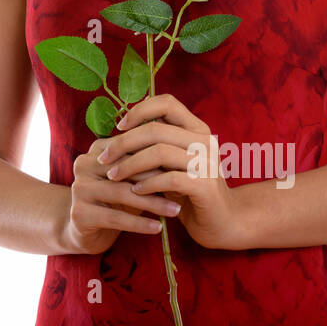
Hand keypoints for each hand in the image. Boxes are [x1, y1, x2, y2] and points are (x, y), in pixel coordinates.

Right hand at [62, 136, 182, 255]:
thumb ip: (147, 166)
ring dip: (152, 203)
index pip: (131, 149)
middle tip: (185, 188)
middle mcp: (84, 164)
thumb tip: (182, 154)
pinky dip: (139, 223)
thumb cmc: (116, 201)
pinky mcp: (79, 213)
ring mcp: (79, 188)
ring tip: (175, 211)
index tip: (184, 168)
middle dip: (158, 180)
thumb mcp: (131, 180)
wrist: (85, 231)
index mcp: (98, 150)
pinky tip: (157, 228)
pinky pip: (115, 217)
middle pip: (127, 170)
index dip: (159, 159)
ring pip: (122, 194)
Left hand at [97, 93, 248, 250]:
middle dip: (123, 143)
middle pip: (156, 129)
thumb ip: (155, 145)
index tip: (119, 127)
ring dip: (130, 164)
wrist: (222, 222)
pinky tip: (135, 192)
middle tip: (103, 158)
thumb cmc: (190, 191)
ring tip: (113, 176)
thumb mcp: (172, 163)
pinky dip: (147, 184)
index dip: (140, 110)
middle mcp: (205, 140)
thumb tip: (118, 131)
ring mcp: (207, 162)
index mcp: (197, 129)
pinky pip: (169, 178)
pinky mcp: (205, 186)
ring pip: (159, 152)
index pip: (167, 103)